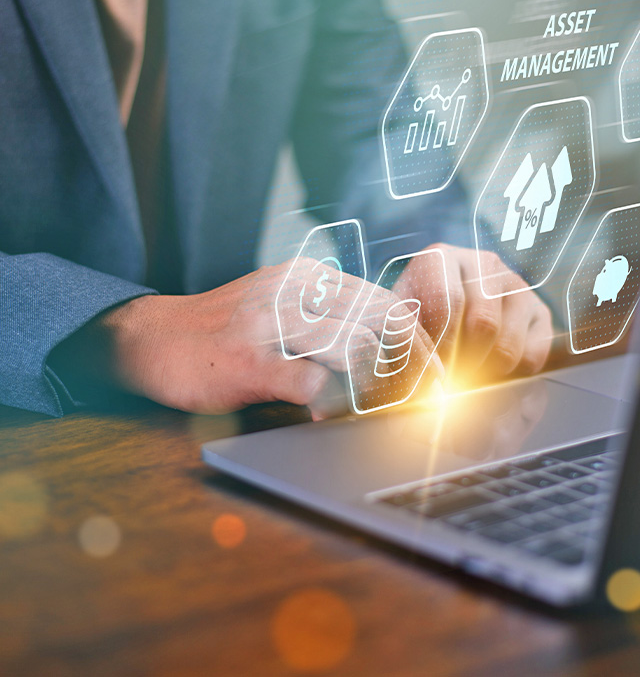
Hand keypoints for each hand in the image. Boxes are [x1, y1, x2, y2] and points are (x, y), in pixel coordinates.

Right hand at [92, 258, 436, 417]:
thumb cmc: (227, 330)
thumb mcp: (283, 304)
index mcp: (311, 277)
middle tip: (423, 399)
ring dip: (378, 386)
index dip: (418, 343)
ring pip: (356, 348)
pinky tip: (326, 413)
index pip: (386, 303)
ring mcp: (271, 323)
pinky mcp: (248, 360)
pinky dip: (331, 402)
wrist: (154, 337)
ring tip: (378, 407)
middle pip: (382, 324)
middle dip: (413, 367)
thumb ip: (331, 316)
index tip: (435, 375)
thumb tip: (392, 349)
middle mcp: (296, 291)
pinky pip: (311, 380)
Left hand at [394, 244, 552, 388]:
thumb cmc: (413, 324)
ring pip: (507, 345)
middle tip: (448, 384)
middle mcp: (483, 263)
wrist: (441, 323)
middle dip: (462, 365)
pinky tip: (489, 371)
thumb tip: (422, 381)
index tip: (430, 376)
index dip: (439, 348)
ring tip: (463, 378)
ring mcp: (516, 284)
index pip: (447, 304)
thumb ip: (405, 346)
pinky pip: (532, 356)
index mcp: (440, 258)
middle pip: (482, 325)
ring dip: (484, 374)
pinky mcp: (539, 311)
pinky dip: (510, 376)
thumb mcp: (398, 326)